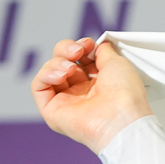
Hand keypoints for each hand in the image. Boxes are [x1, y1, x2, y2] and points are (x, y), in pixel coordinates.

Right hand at [32, 38, 151, 153]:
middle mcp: (81, 93)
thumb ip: (103, 51)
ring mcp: (66, 102)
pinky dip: (46, 75)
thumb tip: (97, 44)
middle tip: (77, 52)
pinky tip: (61, 75)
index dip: (80, 47)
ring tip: (71, 68)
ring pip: (49, 72)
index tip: (87, 43)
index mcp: (99, 84)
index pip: (79, 59)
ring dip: (57, 62)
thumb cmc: (125, 95)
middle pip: (62, 62)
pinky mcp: (52, 111)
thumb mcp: (117, 63)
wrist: (121, 119)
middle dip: (66, 50)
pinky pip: (39, 86)